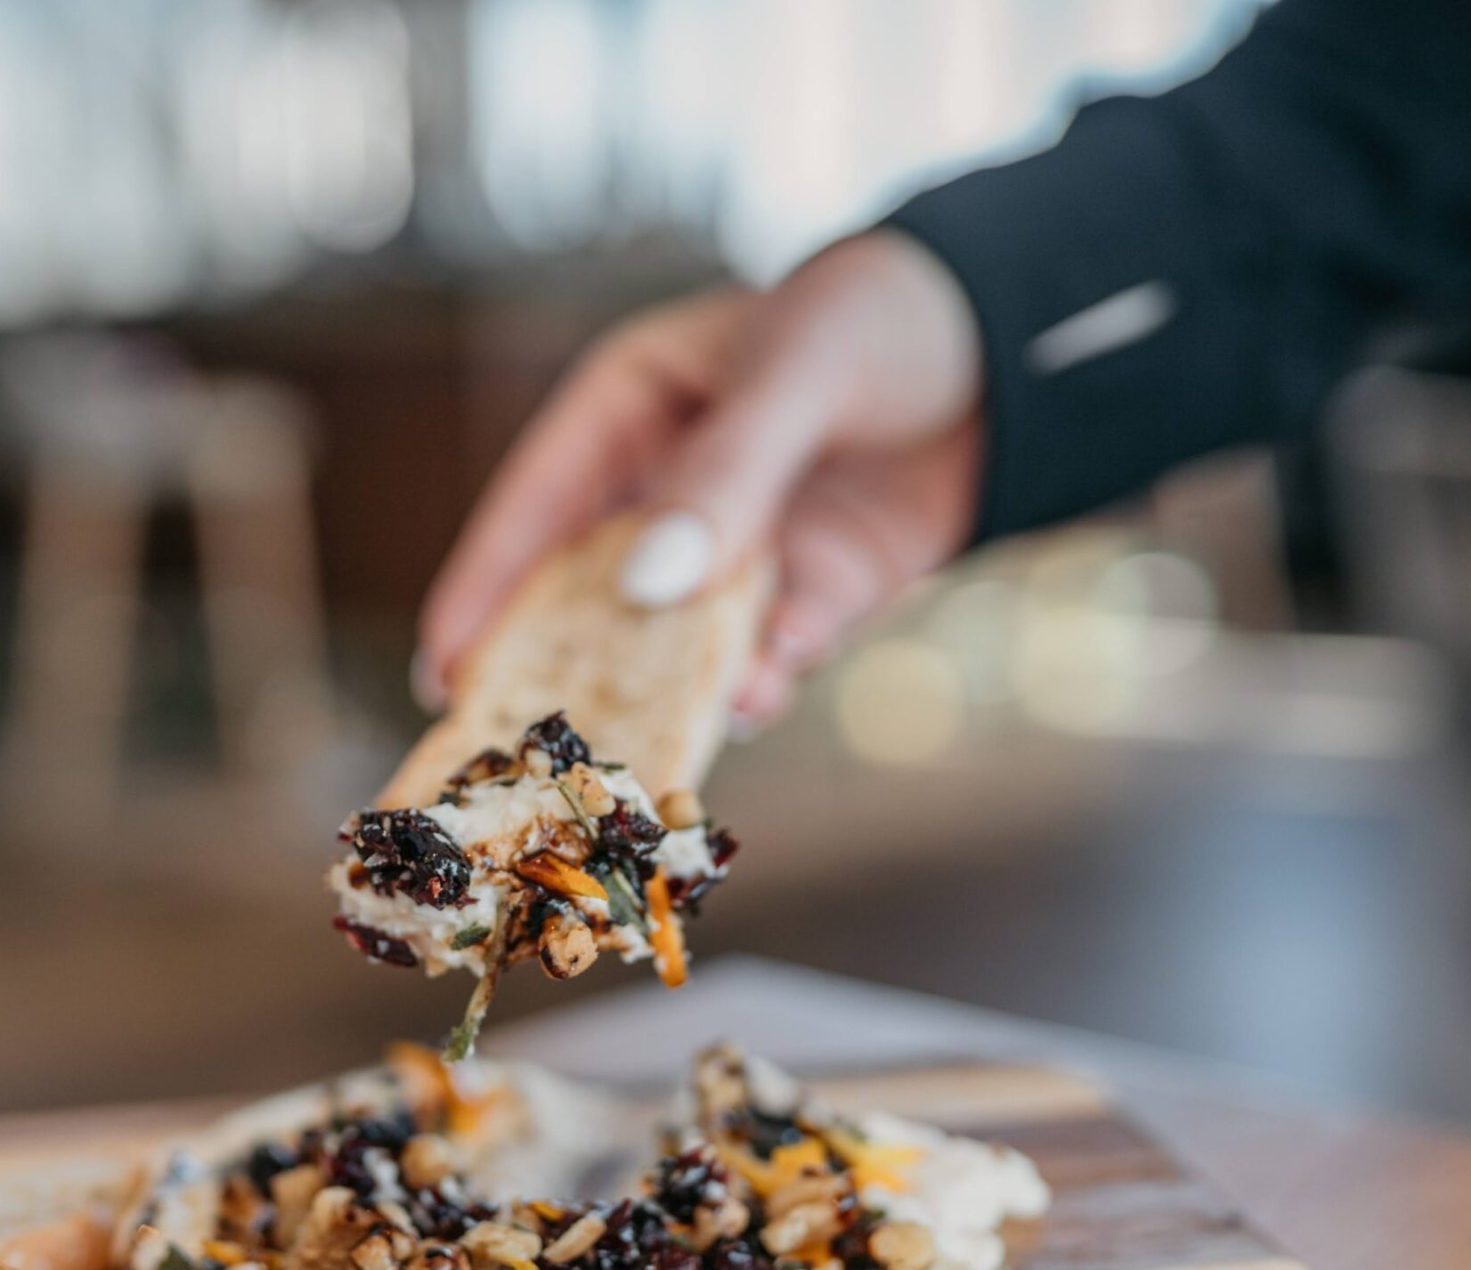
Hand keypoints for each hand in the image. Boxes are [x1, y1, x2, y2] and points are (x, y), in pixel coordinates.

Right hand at [417, 231, 987, 725]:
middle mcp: (671, 490)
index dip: (486, 587)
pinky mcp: (814, 596)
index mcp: (631, 410)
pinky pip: (767, 655)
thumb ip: (724, 480)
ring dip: (665, 690)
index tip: (446, 668)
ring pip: (678, 641)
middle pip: (593, 594)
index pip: (535, 506)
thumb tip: (645, 585)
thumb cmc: (886, 321)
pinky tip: (758, 697)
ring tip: (647, 744)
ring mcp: (742, 551)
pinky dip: (759, 682)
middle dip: (564, 667)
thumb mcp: (793, 379)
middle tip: (523, 747)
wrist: (1024, 354)